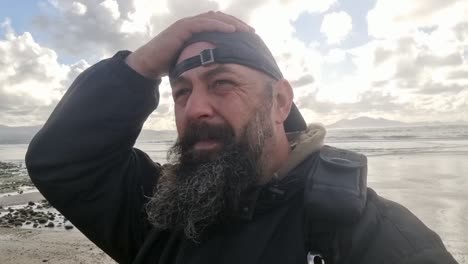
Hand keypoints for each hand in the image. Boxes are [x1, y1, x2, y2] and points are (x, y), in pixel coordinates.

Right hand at [125, 11, 253, 79]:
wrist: (149, 66)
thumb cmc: (169, 65)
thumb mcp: (192, 63)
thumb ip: (204, 61)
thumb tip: (220, 71)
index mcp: (197, 32)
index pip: (220, 25)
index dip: (234, 29)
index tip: (249, 38)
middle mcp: (193, 25)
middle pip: (220, 19)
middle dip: (237, 24)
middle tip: (252, 32)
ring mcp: (188, 25)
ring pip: (214, 18)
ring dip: (231, 23)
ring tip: (245, 30)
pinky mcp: (183, 28)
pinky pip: (204, 23)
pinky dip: (219, 26)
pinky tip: (231, 31)